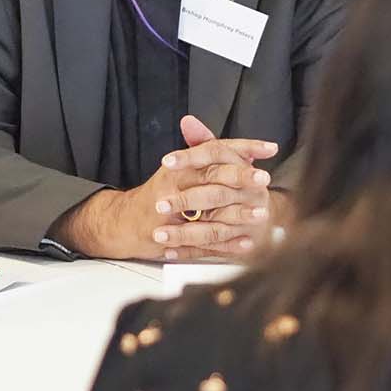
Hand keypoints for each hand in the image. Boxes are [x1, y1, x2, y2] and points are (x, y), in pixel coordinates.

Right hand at [52, 118, 277, 260]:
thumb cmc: (157, 196)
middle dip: (240, 179)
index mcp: (178, 168)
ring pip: (209, 213)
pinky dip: (226, 245)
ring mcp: (170, 217)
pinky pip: (202, 243)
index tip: (269, 149)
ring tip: (261, 214)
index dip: (243, 148)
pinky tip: (246, 242)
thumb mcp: (177, 169)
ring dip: (238, 215)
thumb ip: (204, 152)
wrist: (122, 224)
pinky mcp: (171, 240)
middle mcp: (172, 188)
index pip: (213, 150)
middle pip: (212, 178)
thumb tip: (237, 146)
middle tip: (263, 180)